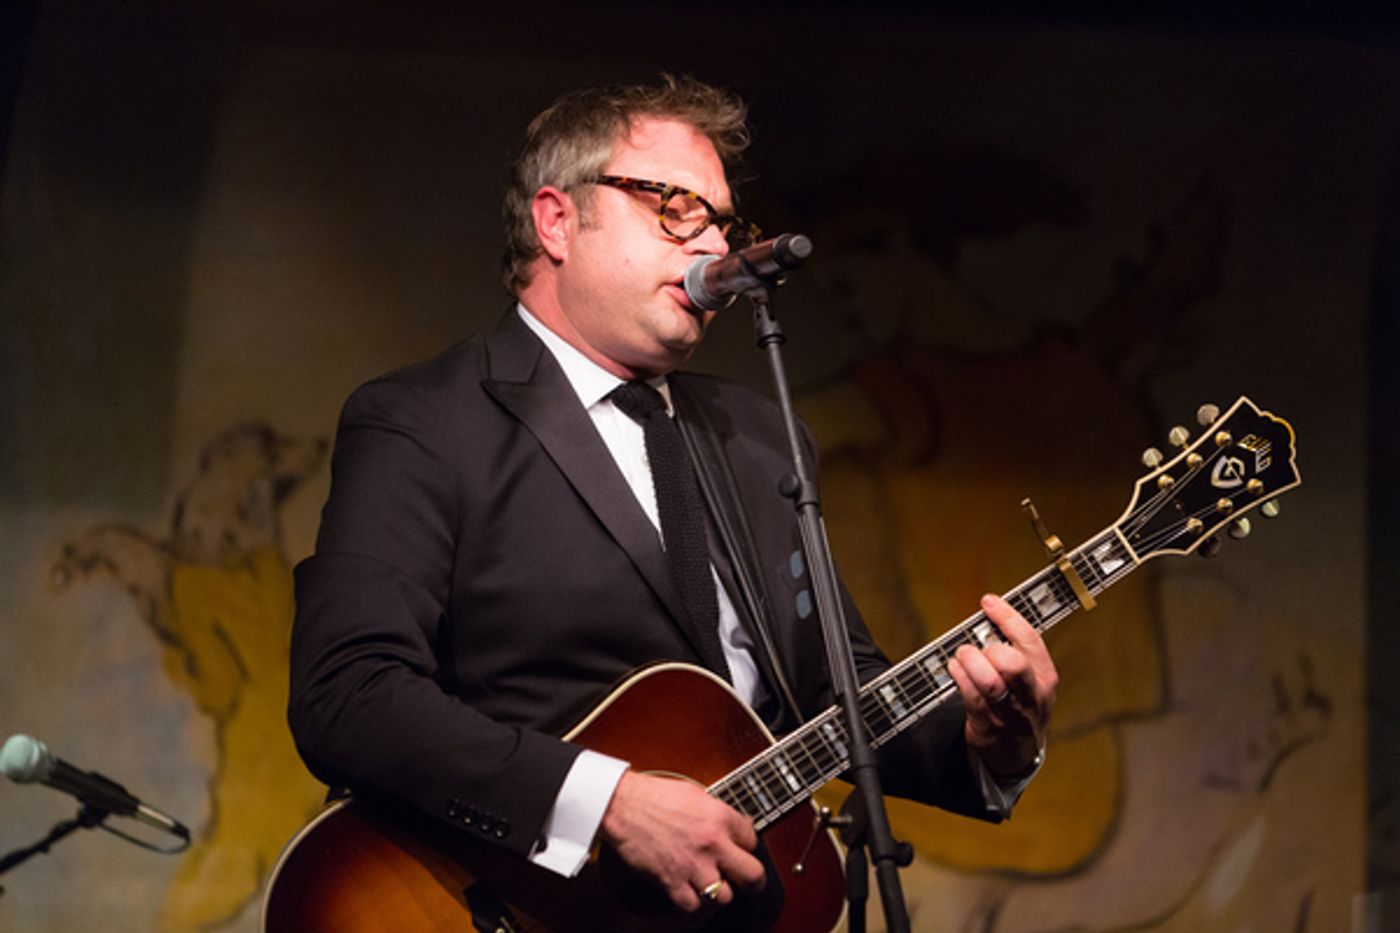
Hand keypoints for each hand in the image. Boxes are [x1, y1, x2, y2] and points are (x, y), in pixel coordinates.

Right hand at [598, 770, 766, 912]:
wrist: (623, 805)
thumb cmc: (655, 796)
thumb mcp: (696, 793)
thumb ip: (719, 812)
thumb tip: (738, 825)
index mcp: (720, 818)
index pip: (753, 840)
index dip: (747, 846)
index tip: (740, 848)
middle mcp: (712, 843)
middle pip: (753, 874)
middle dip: (753, 880)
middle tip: (750, 882)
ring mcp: (693, 865)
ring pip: (725, 896)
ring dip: (719, 892)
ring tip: (712, 884)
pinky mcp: (672, 881)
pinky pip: (694, 906)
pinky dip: (692, 902)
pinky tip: (689, 892)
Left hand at [948, 594, 1058, 777]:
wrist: (1017, 753)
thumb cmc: (1021, 705)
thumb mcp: (1031, 680)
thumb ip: (1017, 653)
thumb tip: (989, 618)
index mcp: (1045, 677)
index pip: (1030, 640)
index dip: (1007, 617)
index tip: (989, 602)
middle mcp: (1031, 696)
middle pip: (1014, 664)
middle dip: (991, 649)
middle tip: (978, 648)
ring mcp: (1010, 714)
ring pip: (990, 683)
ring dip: (970, 663)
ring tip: (963, 656)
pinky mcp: (988, 726)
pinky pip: (971, 698)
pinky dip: (959, 677)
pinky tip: (954, 668)